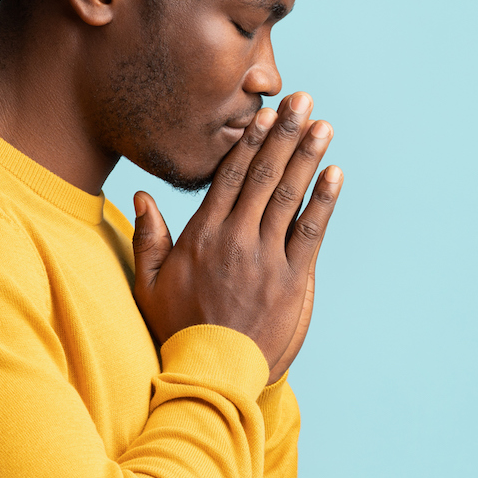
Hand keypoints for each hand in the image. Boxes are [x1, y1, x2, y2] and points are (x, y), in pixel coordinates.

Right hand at [130, 92, 342, 383]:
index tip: (265, 113)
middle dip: (285, 135)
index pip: (229, 176)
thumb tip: (141, 195)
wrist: (210, 376)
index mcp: (202, 236)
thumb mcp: (148, 284)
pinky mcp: (293, 281)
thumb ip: (147, 237)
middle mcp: (235, 240)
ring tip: (323, 126)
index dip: (250, 141)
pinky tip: (336, 173)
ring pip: (289, 196)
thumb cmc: (178, 330)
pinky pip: (311, 232)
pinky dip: (325, 201)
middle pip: (263, 175)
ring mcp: (266, 259)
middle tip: (302, 101)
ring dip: (308, 157)